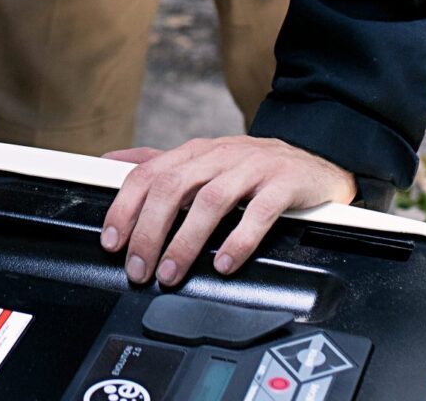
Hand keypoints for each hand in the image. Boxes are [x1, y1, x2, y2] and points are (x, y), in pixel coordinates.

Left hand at [100, 137, 356, 283]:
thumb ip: (159, 162)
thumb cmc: (253, 166)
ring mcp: (253, 168)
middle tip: (140, 268)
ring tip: (172, 273)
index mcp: (195, 152)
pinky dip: (239, 240)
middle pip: (173, 188)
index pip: (149, 174)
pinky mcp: (284, 183)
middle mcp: (220, 156)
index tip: (112, 242)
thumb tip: (111, 160)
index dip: (125, 208)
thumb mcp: (204, 159)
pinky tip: (224, 264)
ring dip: (186, 242)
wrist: (314, 161)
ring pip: (211, 200)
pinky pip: (259, 211)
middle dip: (149, 231)